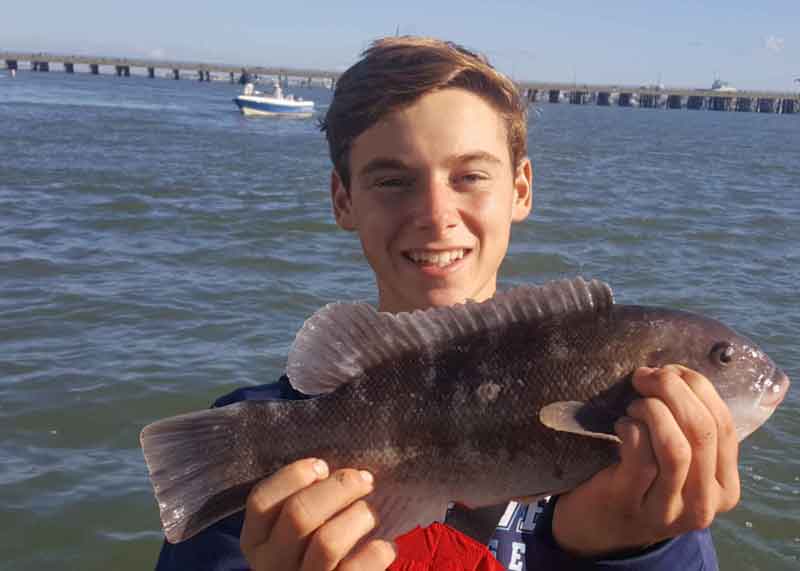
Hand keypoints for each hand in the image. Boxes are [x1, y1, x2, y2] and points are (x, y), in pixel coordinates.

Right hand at [240, 458, 396, 569]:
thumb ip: (305, 499)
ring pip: (328, 542)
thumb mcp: (293, 528)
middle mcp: (272, 564)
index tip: (322, 466)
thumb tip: (342, 470)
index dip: (293, 476)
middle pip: (299, 515)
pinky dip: (376, 552)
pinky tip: (385, 546)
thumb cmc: (314, 545)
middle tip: (363, 480)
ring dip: (357, 517)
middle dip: (338, 488)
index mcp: (257, 539)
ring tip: (371, 514)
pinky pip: (355, 570)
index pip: (261, 500)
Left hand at [552, 365, 740, 557]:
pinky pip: (640, 456)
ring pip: (676, 447)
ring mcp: (667, 509)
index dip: (698, 388)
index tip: (670, 369)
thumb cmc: (639, 480)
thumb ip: (688, 428)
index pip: (725, 426)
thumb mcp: (677, 461)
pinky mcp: (630, 503)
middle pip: (702, 431)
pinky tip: (620, 426)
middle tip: (645, 376)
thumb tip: (675, 373)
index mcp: (724, 487)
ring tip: (634, 406)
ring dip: (653, 411)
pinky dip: (631, 429)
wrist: (596, 525)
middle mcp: (703, 504)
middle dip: (674, 390)